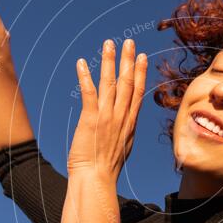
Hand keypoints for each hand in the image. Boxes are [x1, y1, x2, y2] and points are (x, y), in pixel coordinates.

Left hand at [67, 39, 147, 181]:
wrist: (97, 180)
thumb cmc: (106, 170)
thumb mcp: (122, 148)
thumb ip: (124, 133)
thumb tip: (126, 127)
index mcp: (129, 123)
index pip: (137, 92)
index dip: (140, 73)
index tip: (142, 57)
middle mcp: (120, 117)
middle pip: (127, 83)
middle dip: (128, 61)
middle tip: (129, 42)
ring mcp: (107, 118)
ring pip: (110, 84)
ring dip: (109, 62)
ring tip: (109, 43)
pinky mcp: (91, 120)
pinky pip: (89, 94)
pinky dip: (85, 77)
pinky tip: (81, 63)